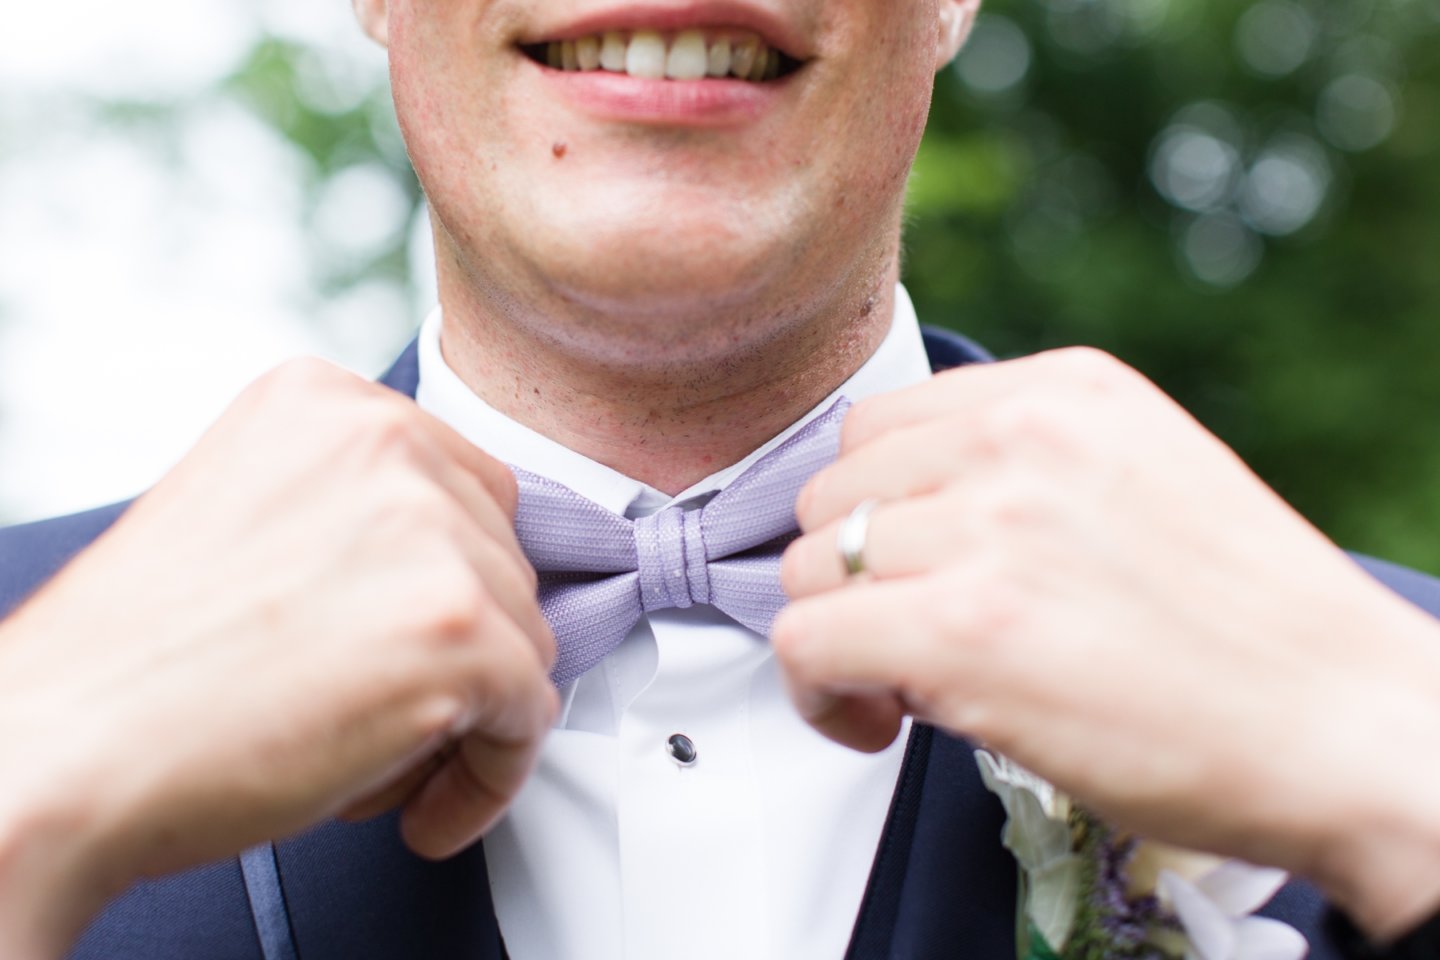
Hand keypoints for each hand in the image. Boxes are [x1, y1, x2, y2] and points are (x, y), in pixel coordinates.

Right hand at [0, 360, 556, 959]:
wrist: (63, 750)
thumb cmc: (139, 661)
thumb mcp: (250, 515)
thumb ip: (356, 511)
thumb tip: (458, 569)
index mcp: (326, 401)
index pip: (465, 485)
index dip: (446, 579)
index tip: (412, 637)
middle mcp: (386, 442)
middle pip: (502, 558)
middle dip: (457, 646)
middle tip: (384, 709)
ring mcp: (429, 533)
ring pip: (523, 636)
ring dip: (468, 713)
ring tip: (377, 759)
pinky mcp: (458, 632)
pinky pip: (530, 714)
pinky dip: (489, 776)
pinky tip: (420, 808)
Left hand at [774, 348, 1439, 937]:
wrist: (1350, 729)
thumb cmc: (1251, 632)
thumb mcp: (1141, 480)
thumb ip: (1025, 472)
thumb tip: (900, 521)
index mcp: (1064, 390)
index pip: (879, 428)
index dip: (875, 516)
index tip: (908, 575)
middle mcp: (1020, 437)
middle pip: (834, 495)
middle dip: (858, 576)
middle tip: (913, 641)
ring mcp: (991, 526)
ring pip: (813, 567)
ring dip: (843, 636)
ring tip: (913, 686)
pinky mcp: (965, 628)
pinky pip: (805, 638)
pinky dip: (818, 692)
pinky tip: (879, 722)